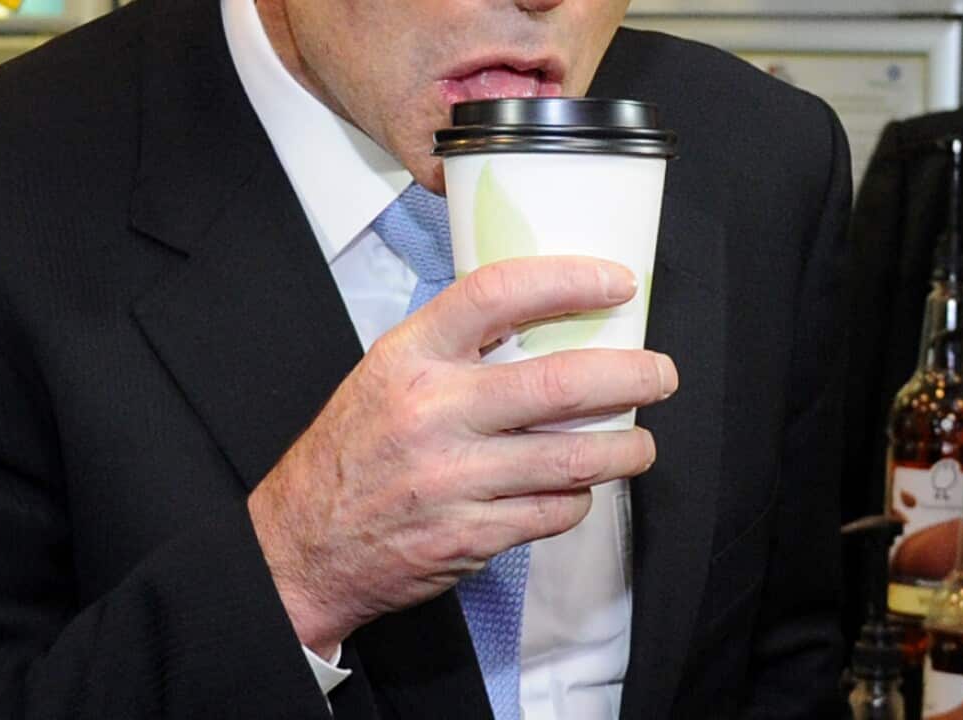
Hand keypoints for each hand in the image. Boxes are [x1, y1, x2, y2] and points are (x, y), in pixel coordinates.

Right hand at [247, 256, 678, 655]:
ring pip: (572, 457)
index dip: (569, 280)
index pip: (497, 294)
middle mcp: (432, 412)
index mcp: (409, 357)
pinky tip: (574, 489)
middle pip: (559, 382)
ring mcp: (453, 478)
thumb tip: (542, 320)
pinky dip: (576, 498)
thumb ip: (452, 348)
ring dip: (625, 448)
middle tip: (660, 372)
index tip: (616, 281)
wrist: (302, 543)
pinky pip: (553, 511)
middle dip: (631, 375)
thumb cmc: (351, 453)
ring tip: (640, 443)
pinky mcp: (470, 535)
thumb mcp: (384, 375)